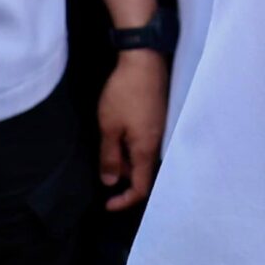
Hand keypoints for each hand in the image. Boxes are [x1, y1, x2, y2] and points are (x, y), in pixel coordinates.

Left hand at [98, 49, 166, 210]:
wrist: (144, 60)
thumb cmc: (125, 94)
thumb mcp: (109, 127)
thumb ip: (110, 157)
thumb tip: (110, 182)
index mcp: (146, 150)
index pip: (141, 188)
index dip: (124, 201)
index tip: (107, 204)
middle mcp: (158, 143)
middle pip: (143, 173)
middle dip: (122, 175)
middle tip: (103, 163)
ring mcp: (161, 129)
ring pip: (144, 156)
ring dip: (126, 158)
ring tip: (108, 141)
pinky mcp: (160, 117)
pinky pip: (146, 142)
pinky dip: (132, 145)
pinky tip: (119, 130)